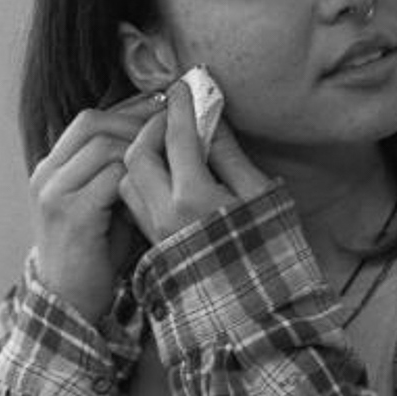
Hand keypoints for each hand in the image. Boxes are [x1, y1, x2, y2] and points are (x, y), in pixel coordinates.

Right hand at [29, 94, 163, 321]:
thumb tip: (161, 140)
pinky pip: (110, 178)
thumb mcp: (104, 203)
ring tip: (170, 152)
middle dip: (137, 119)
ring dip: (141, 145)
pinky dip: (138, 175)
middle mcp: (47, 174)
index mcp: (52, 167)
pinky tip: (160, 182)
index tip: (163, 108)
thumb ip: (120, 173)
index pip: (89, 120)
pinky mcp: (71, 214)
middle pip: (93, 123)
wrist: (68, 301)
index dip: (128, 109)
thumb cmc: (95, 253)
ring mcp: (55, 193)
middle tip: (172, 123)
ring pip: (103, 145)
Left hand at [118, 79, 270, 245]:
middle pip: (137, 154)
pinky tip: (161, 172)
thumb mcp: (259, 196)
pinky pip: (133, 202)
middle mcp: (165, 214)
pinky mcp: (152, 245)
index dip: (179, 106)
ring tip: (164, 143)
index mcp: (194, 198)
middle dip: (150, 128)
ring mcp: (155, 232)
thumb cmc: (268, 250)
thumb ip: (230, 154)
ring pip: (128, 179)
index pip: (176, 137)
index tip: (184, 86)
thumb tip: (211, 117)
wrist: (254, 309)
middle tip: (171, 115)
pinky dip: (140, 179)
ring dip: (141, 154)